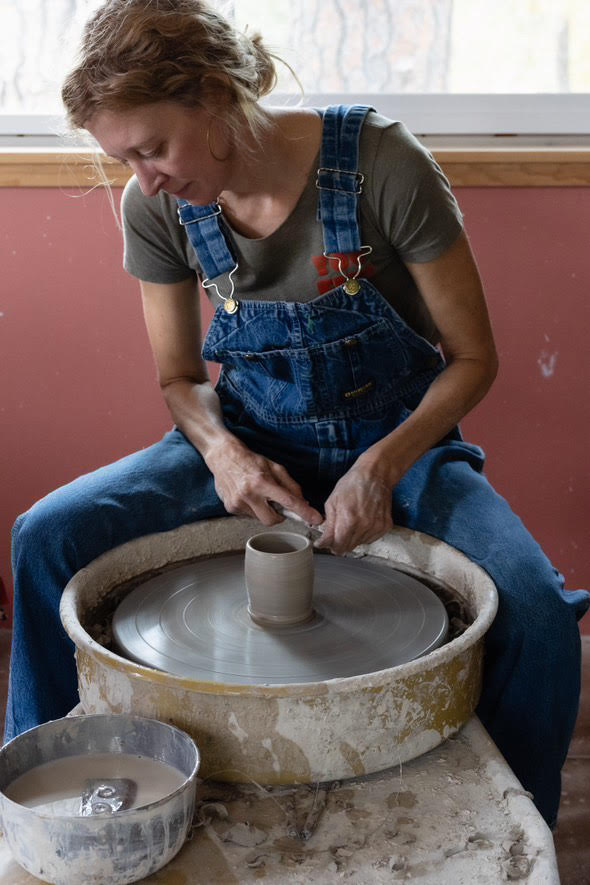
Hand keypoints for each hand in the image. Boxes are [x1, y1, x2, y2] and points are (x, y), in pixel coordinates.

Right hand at [206, 440, 322, 526]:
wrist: (223, 457)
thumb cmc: (250, 460)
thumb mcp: (274, 467)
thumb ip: (291, 485)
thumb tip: (303, 502)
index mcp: (262, 482)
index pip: (288, 501)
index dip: (304, 512)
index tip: (316, 519)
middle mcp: (249, 494)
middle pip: (272, 520)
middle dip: (278, 516)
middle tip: (276, 504)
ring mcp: (238, 503)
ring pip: (260, 519)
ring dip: (264, 511)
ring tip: (258, 495)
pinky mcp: (230, 508)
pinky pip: (249, 516)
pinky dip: (253, 509)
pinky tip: (248, 496)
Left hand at [314, 460, 394, 554]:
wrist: (375, 475)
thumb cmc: (353, 484)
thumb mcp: (332, 501)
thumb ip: (328, 525)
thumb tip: (324, 541)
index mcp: (349, 520)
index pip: (337, 546)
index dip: (329, 545)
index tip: (324, 542)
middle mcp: (364, 526)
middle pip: (348, 548)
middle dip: (339, 543)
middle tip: (336, 532)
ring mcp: (376, 527)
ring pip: (358, 544)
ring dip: (351, 538)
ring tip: (351, 522)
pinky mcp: (385, 527)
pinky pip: (370, 539)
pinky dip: (363, 534)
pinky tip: (361, 522)